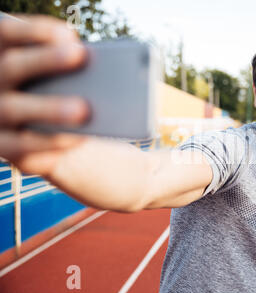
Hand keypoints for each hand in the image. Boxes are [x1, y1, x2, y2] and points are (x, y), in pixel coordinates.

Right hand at [0, 15, 88, 174]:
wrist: (52, 134)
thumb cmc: (62, 94)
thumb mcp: (60, 78)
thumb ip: (68, 68)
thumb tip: (93, 64)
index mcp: (3, 57)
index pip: (8, 34)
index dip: (35, 30)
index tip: (69, 34)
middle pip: (13, 66)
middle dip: (46, 59)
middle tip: (79, 54)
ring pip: (14, 109)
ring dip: (50, 107)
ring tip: (84, 109)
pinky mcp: (4, 146)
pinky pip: (22, 146)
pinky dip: (51, 142)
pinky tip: (77, 138)